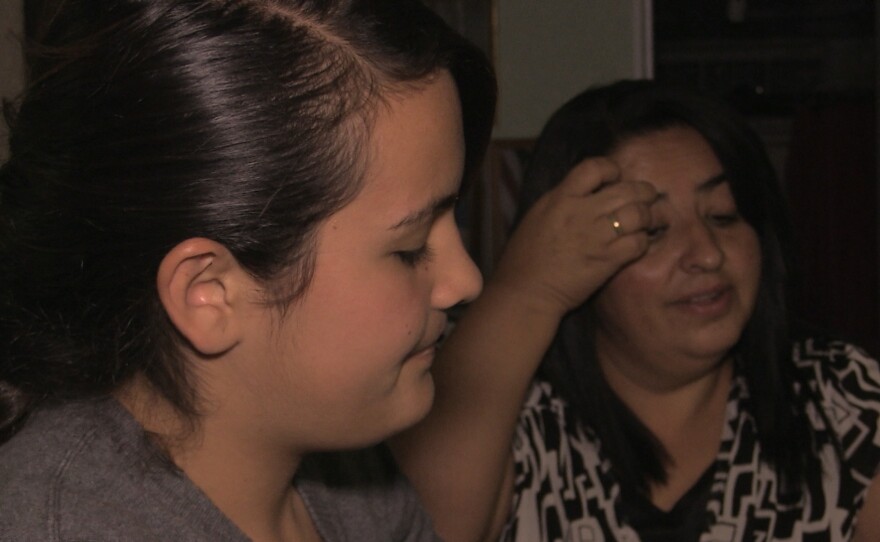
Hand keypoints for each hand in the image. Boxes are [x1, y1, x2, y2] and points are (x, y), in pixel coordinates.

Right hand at [490, 157, 656, 317]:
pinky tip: (639, 244)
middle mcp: (581, 212)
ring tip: (650, 221)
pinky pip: (638, 243)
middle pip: (626, 189)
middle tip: (649, 198)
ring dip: (649, 216)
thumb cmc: (525, 257)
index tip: (616, 178)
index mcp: (560, 198)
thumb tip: (587, 192)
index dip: (612, 169)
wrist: (526, 292)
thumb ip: (562, 201)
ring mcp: (596, 237)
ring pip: (638, 214)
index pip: (594, 167)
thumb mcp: (538, 216)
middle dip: (644, 191)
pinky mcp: (606, 260)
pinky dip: (643, 241)